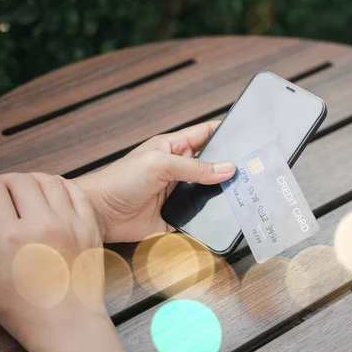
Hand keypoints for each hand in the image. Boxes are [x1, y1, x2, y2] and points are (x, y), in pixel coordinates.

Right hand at [0, 174, 135, 351]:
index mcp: (11, 236)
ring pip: (48, 180)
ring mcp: (70, 223)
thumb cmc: (25, 310)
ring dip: (30, 180)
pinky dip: (60, 185)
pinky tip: (51, 193)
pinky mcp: (90, 227)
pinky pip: (76, 192)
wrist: (69, 324)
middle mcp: (43, 223)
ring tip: (22, 191)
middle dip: (2, 181)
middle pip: (19, 180)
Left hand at [76, 121, 235, 242]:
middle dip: (230, 168)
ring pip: (210, 192)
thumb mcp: (159, 164)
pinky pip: (200, 217)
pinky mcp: (177, 216)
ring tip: (244, 195)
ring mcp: (179, 193)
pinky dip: (211, 219)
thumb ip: (195, 167)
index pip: (207, 134)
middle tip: (252, 170)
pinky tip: (225, 218)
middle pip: (213, 165)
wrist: (99, 214)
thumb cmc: (119, 180)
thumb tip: (227, 168)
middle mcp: (180, 169)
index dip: (227, 132)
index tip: (249, 135)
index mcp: (175, 147)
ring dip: (223, 194)